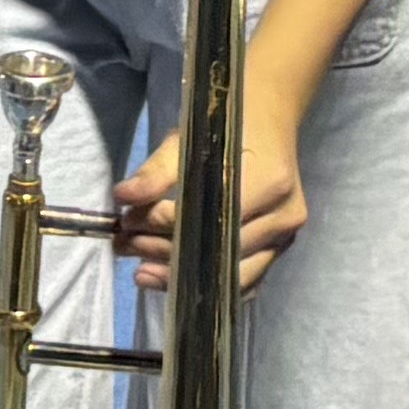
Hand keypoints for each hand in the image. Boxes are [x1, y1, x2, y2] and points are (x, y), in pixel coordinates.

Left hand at [114, 103, 308, 292]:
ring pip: (230, 274)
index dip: (164, 222)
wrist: (268, 122)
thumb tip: (123, 198)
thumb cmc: (226, 128)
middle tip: (124, 245)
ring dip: (182, 276)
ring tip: (141, 272)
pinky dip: (208, 286)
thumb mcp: (188, 140)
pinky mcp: (279, 250)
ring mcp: (285, 237)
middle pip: (217, 248)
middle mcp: (283, 215)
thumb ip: (157, 172)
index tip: (128, 220)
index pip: (208, 215)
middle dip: (164, 250)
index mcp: (268, 181)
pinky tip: (173, 282)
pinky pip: (244, 281)